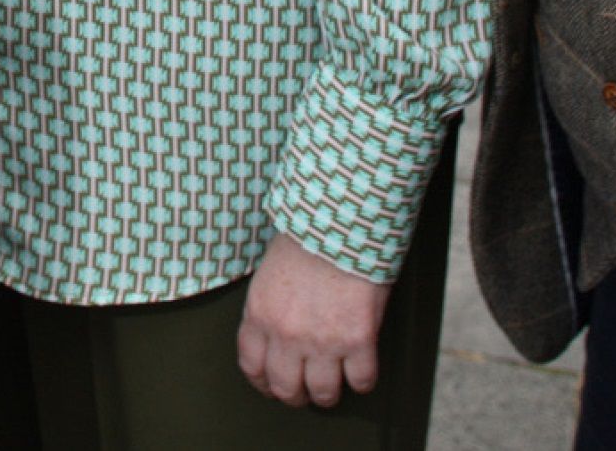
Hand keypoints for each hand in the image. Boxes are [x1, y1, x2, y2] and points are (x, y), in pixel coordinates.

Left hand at [236, 231, 389, 408]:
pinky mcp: (358, 340)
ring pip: (323, 393)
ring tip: (335, 384)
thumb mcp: (270, 275)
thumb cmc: (307, 238)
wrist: (341, 221)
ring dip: (328, 394)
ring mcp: (323, 341)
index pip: (252, 366)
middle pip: (286, 388)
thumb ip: (270, 309)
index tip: (273, 385)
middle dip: (295, 395)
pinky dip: (362, 380)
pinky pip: (362, 380)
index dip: (263, 382)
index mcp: (260, 315)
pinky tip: (361, 369)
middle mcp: (287, 335)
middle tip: (306, 392)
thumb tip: (276, 335)